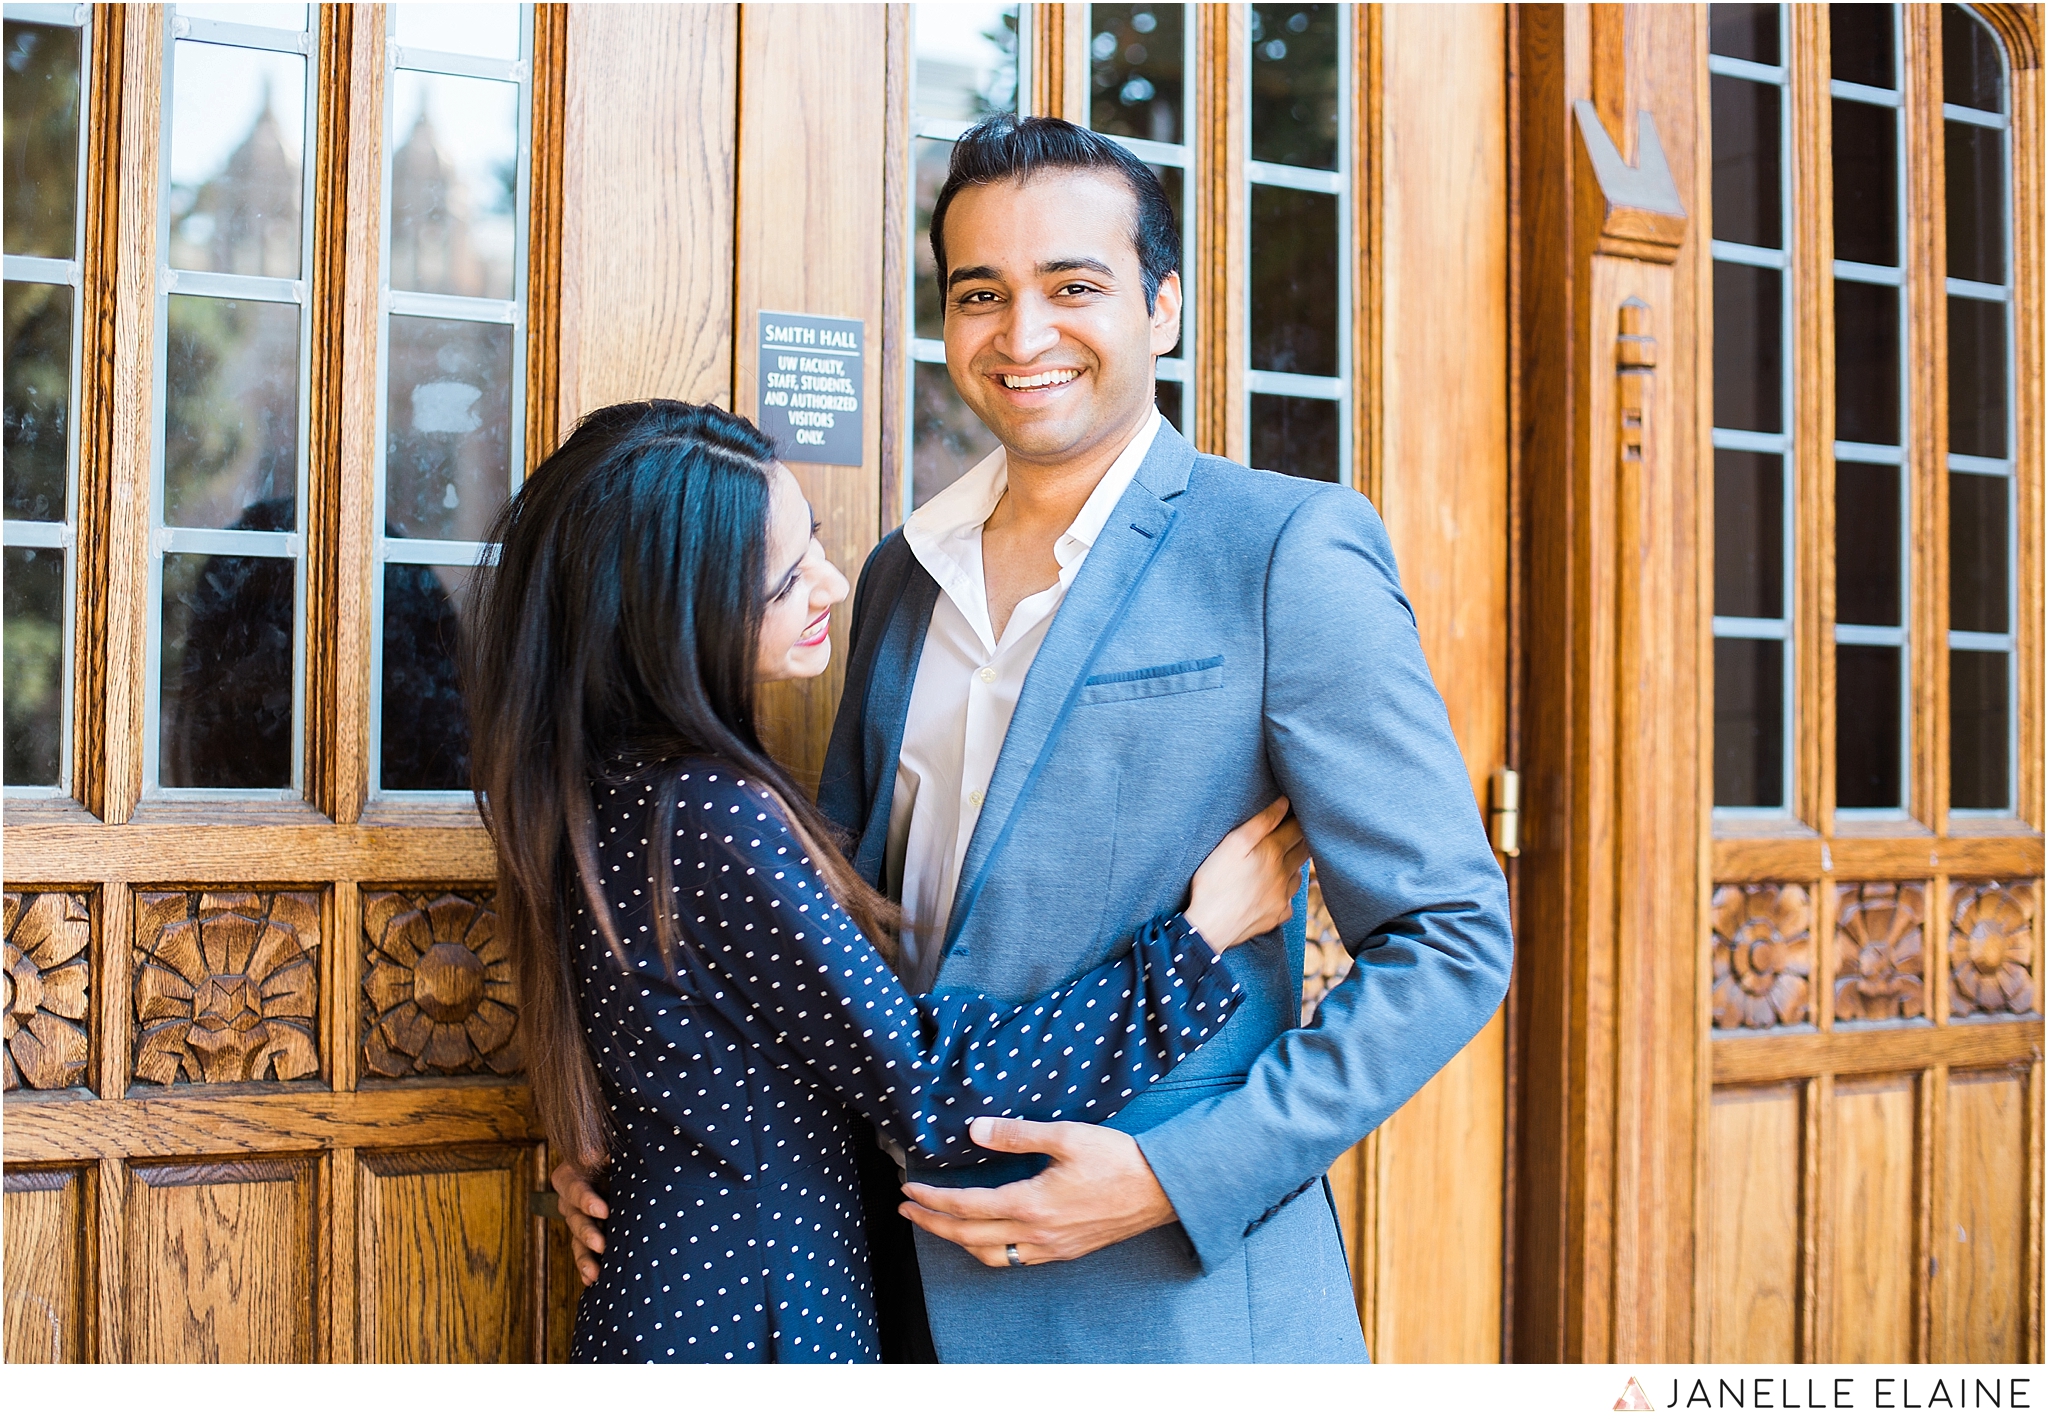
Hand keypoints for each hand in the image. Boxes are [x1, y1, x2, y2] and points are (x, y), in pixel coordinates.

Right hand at [550, 1157, 610, 1284]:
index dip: (585, 1200)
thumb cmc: (618, 1151)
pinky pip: (583, 1254)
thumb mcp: (611, 1146)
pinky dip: (587, 1267)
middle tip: (601, 1244)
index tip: (603, 1211)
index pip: (573, 1187)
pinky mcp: (588, 1236)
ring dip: (585, 1257)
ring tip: (596, 1273)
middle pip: (574, 1218)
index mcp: (572, 1174)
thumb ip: (604, 1148)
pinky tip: (592, 1281)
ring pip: (577, 1241)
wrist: (624, 1168)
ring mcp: (578, 1220)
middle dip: (587, 1232)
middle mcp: (571, 1199)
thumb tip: (594, 1154)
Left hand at [898, 1117, 1175, 1266]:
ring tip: (940, 1224)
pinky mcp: (1066, 1251)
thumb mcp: (1067, 1135)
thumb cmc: (1118, 1158)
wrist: (1162, 1190)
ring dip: (958, 1242)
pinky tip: (987, 1235)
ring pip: (990, 1256)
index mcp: (1031, 1204)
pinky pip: (1015, 1260)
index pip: (966, 1207)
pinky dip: (989, 1250)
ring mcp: (1051, 1248)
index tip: (910, 1190)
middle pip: (968, 1237)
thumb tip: (975, 1129)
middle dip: (932, 1225)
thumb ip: (1017, 1133)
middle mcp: (1036, 1234)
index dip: (932, 1200)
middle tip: (907, 1212)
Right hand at [1182, 796, 1308, 950]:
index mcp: (1273, 852)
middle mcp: (1284, 874)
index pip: (1296, 829)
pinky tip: (1276, 891)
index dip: (1298, 818)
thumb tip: (1285, 803)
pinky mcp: (1277, 916)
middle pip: (1303, 851)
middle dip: (1302, 839)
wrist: (1209, 926)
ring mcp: (1282, 897)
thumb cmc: (1215, 881)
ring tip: (1287, 859)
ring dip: (1295, 866)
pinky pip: (1289, 901)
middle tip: (1297, 830)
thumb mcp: (1233, 843)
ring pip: (1298, 876)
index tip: (1298, 810)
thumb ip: (1261, 822)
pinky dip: (1286, 893)